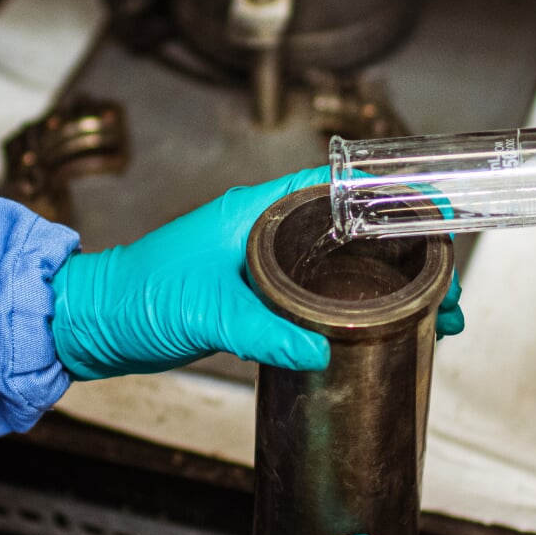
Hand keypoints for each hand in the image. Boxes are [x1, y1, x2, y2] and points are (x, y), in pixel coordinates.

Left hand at [50, 169, 464, 379]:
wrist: (90, 325)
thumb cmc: (132, 296)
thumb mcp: (203, 309)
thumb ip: (262, 329)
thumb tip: (320, 347)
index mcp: (256, 212)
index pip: (339, 187)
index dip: (391, 195)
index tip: (434, 210)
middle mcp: (265, 233)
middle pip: (354, 232)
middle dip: (405, 255)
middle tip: (444, 289)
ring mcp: (262, 269)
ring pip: (341, 270)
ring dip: (386, 289)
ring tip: (430, 317)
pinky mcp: (256, 303)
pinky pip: (319, 301)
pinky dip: (355, 314)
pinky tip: (379, 335)